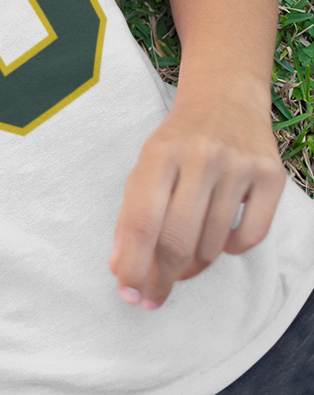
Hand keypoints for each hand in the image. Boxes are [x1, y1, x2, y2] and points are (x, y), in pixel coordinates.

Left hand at [109, 84, 285, 307]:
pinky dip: (230, 249)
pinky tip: (218, 240)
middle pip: (177, 239)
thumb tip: (121, 269)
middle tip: (153, 298)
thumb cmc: (178, 140)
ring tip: (182, 264)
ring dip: (193, 265)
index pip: (143, 222)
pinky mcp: (272, 176)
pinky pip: (250, 237)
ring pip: (213, 244)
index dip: (134, 265)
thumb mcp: (146, 166)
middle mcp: (200, 158)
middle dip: (161, 277)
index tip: (129, 294)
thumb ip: (132, 215)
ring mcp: (239, 166)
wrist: (225, 96)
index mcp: (159, 154)